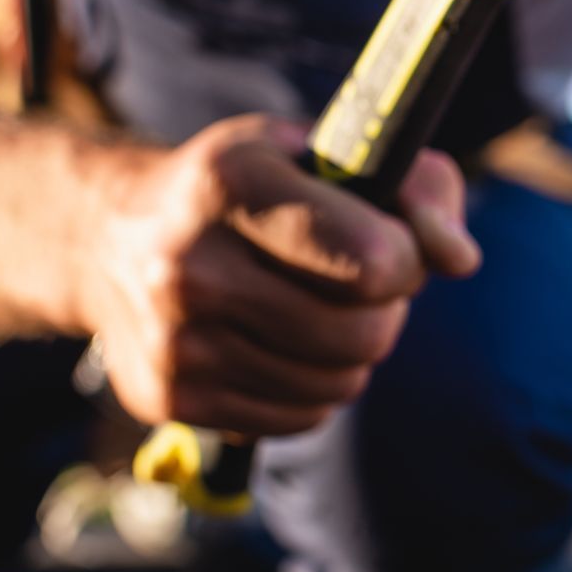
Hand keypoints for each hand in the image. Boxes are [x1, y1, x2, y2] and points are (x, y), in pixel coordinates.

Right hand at [78, 115, 478, 435]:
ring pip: (338, 384)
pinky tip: (281, 345)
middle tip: (359, 285)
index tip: (392, 247)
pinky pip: (300, 417)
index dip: (407, 260)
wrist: (109, 236)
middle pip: (362, 335)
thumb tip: (462, 261)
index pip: (375, 261)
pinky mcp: (167, 398)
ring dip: (351, 353)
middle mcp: (190, 264)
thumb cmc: (251, 188)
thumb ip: (420, 190)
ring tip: (318, 311)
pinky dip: (313, 388)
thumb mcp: (327, 154)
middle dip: (383, 311)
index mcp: (231, 183)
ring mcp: (174, 340)